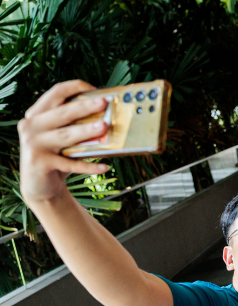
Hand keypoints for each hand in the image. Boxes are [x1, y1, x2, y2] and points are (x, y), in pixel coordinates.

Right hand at [18, 80, 108, 204]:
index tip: (95, 90)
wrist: (39, 186)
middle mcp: (31, 126)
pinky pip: (70, 163)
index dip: (75, 88)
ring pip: (66, 135)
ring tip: (104, 126)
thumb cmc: (57, 157)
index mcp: (37, 114)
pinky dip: (88, 166)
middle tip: (104, 103)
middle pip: (62, 112)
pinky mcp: (39, 162)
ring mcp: (33, 144)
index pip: (56, 93)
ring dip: (86, 130)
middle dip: (84, 107)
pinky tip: (104, 166)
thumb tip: (106, 118)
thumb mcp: (63, 139)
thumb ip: (75, 127)